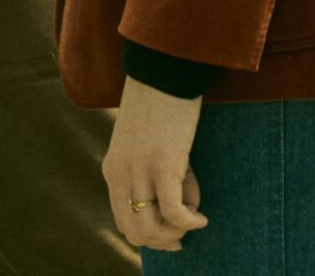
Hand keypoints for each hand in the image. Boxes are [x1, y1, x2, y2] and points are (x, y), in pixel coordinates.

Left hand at [104, 76, 207, 251]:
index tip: (175, 232)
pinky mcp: (162, 164)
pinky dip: (190, 222)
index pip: (124, 223)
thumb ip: (150, 176)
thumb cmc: (160, 110)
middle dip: (164, 240)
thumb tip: (178, 209)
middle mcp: (120, 174)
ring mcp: (139, 170)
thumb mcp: (144, 147)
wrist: (162, 74)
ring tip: (194, 214)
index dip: (152, 236)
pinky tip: (202, 217)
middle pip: (135, 233)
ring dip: (177, 232)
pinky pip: (173, 212)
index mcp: (112, 171)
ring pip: (151, 229)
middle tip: (186, 228)